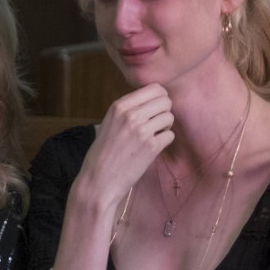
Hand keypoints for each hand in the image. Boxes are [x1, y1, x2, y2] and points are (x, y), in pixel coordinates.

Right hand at [73, 84, 174, 210]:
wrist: (99, 180)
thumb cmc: (103, 153)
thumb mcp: (109, 122)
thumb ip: (128, 109)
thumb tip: (152, 100)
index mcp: (119, 105)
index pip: (155, 88)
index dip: (159, 98)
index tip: (154, 110)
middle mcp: (131, 114)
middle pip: (166, 101)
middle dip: (164, 112)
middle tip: (155, 124)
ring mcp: (142, 130)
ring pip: (169, 117)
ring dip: (165, 127)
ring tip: (152, 137)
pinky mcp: (151, 147)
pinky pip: (170, 135)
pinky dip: (164, 141)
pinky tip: (152, 148)